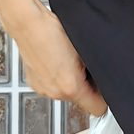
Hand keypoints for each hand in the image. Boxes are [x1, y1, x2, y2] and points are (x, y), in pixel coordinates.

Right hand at [3, 0, 107, 116]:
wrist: (29, 24)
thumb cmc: (53, 32)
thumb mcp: (85, 51)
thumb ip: (96, 71)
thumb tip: (102, 80)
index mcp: (71, 87)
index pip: (98, 109)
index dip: (104, 98)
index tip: (103, 88)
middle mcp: (55, 93)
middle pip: (81, 101)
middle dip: (87, 88)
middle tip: (86, 68)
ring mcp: (43, 89)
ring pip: (66, 94)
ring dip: (71, 83)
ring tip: (70, 62)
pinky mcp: (34, 83)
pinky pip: (53, 87)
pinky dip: (58, 79)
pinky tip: (58, 63)